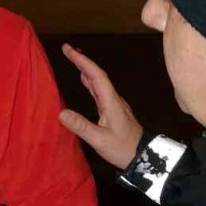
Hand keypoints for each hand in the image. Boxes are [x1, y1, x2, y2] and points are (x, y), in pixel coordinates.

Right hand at [58, 43, 143, 168]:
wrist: (143, 156)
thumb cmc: (123, 148)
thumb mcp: (99, 140)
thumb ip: (81, 126)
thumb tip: (61, 112)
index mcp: (111, 102)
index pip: (96, 76)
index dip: (82, 61)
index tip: (69, 50)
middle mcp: (113, 99)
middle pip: (97, 74)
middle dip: (82, 60)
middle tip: (67, 49)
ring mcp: (114, 104)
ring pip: (99, 81)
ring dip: (86, 69)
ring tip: (73, 59)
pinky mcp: (112, 110)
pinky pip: (99, 90)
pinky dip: (90, 81)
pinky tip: (84, 80)